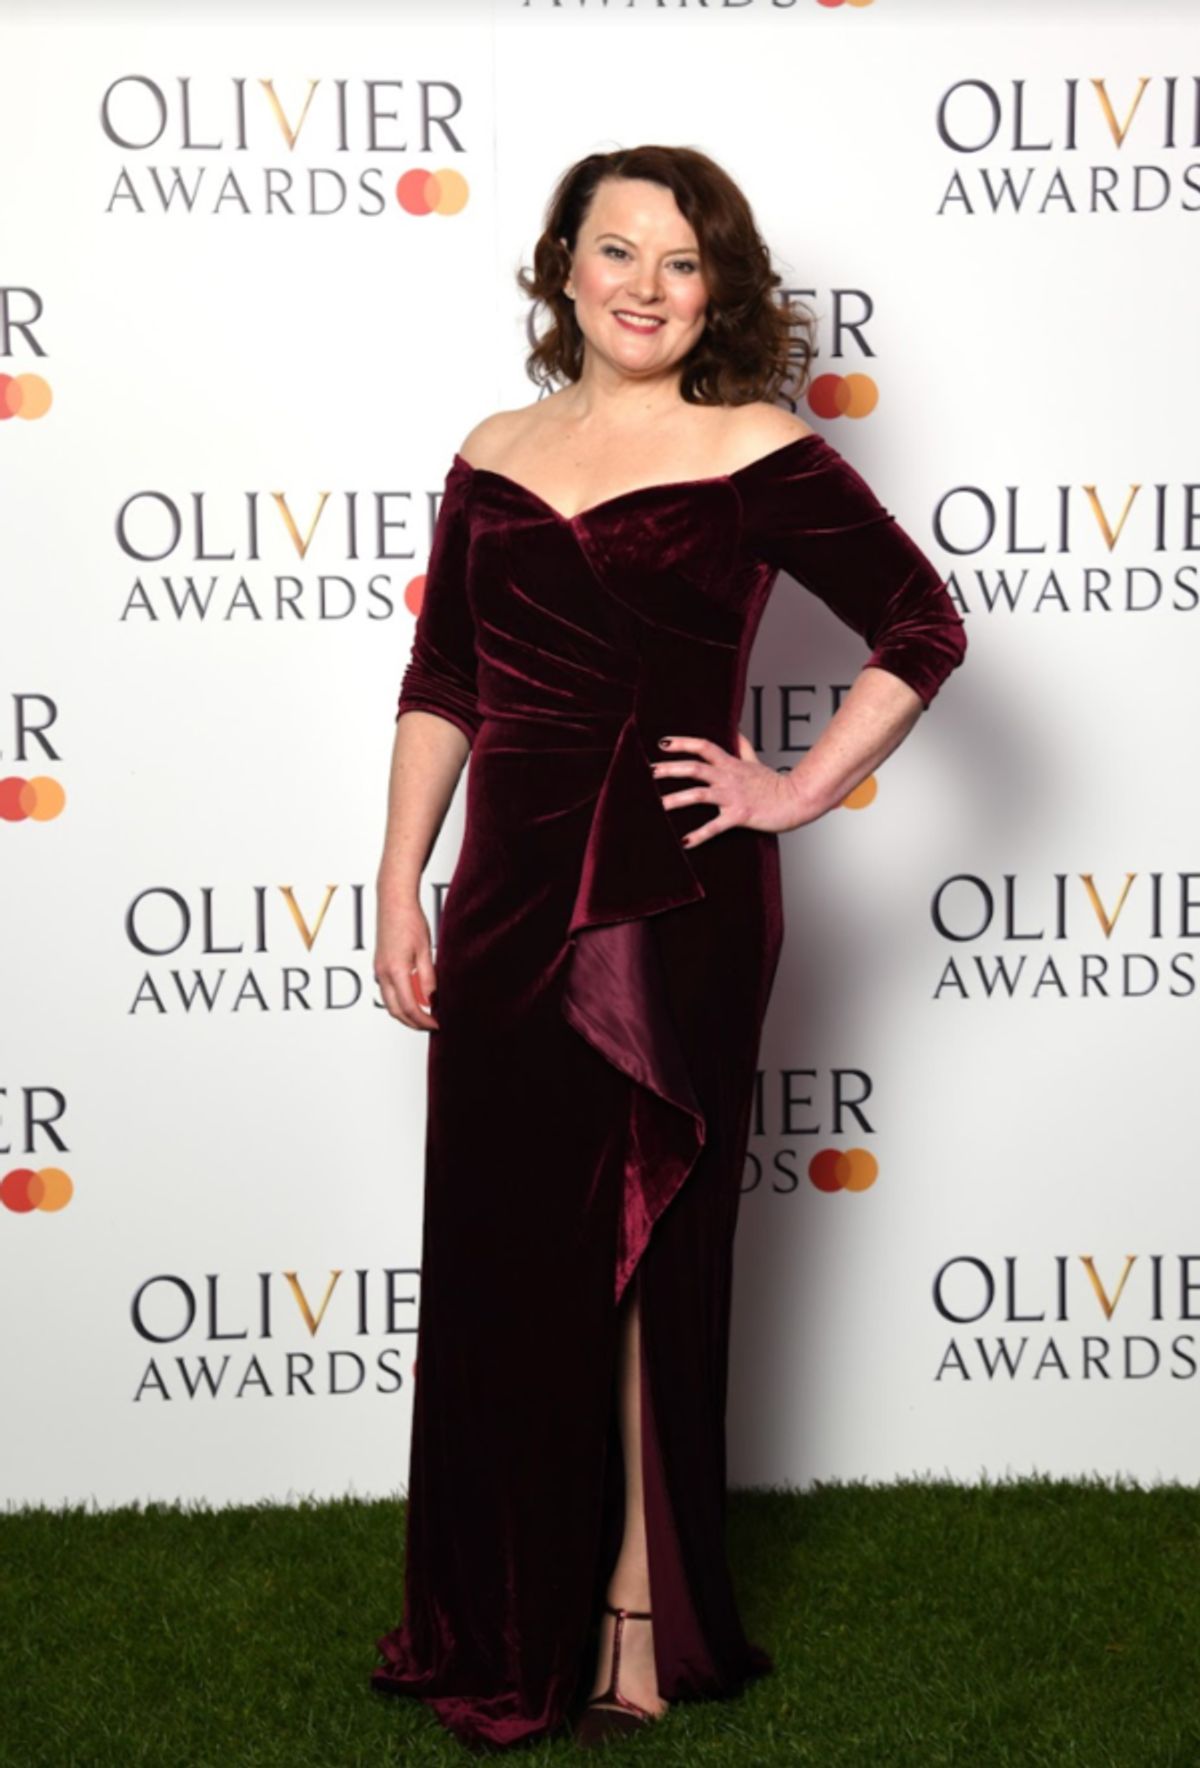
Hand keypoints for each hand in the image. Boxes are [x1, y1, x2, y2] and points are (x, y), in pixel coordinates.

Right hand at [375, 897, 439, 1029]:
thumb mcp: (425, 951)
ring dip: (406, 1012)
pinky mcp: (379, 966)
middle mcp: (383, 974)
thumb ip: (428, 978)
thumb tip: (432, 1000)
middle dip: (413, 1022)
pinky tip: (416, 996)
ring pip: (390, 1003)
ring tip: (426, 1013)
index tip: (436, 1024)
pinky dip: (401, 1000)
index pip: (409, 1007)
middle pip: (395, 1011)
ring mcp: (379, 970)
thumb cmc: (410, 921)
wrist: (393, 902)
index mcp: (396, 971)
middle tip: (431, 1025)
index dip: (423, 1020)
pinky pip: (388, 991)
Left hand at [650, 732, 809, 849]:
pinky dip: (699, 835)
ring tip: (659, 805)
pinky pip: (715, 826)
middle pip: (695, 768)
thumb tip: (735, 730)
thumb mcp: (755, 761)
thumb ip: (742, 747)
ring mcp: (733, 796)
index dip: (683, 743)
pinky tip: (684, 841)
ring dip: (677, 800)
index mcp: (731, 764)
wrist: (797, 799)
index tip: (662, 743)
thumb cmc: (775, 784)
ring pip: (700, 795)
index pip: (704, 746)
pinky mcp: (740, 815)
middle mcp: (729, 777)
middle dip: (671, 769)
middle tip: (650, 771)